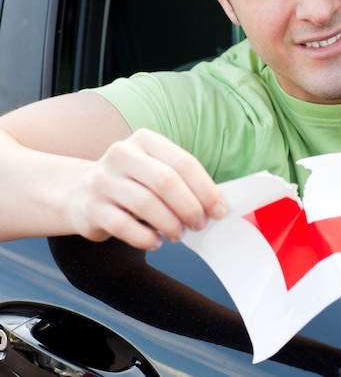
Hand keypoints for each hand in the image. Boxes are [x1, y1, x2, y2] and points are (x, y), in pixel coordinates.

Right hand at [66, 128, 226, 249]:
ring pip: (146, 204)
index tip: (219, 210)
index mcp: (144, 140)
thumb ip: (181, 180)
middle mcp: (121, 154)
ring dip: (170, 224)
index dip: (205, 188)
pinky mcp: (91, 208)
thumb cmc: (131, 183)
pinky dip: (145, 237)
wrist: (78, 193)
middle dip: (189, 207)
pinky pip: (123, 226)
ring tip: (179, 235)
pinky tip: (156, 242)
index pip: (183, 162)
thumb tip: (216, 205)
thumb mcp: (154, 169)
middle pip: (166, 181)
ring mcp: (103, 180)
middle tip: (199, 224)